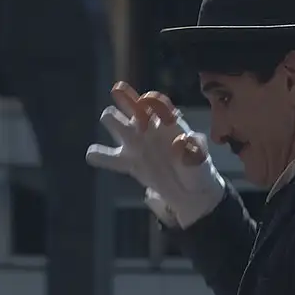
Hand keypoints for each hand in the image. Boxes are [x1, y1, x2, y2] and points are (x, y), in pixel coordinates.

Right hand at [85, 82, 225, 228]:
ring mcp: (136, 142)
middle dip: (127, 104)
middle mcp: (149, 127)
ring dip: (113, 120)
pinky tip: (94, 154)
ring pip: (114, 121)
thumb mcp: (201, 161)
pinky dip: (99, 154)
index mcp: (169, 121)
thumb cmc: (198, 170)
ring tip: (128, 138)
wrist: (190, 192)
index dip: (151, 102)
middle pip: (130, 104)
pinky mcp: (127, 161)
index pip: (156, 102)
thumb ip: (193, 151)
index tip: (151, 110)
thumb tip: (182, 140)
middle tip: (141, 126)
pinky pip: (106, 156)